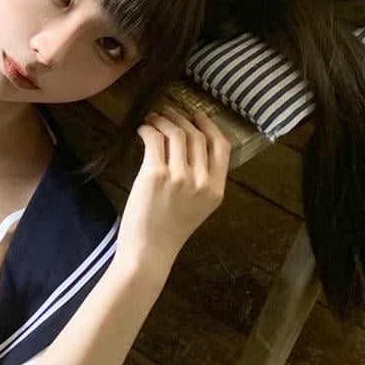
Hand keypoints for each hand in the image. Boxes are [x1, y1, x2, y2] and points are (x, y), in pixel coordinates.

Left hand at [115, 106, 229, 274]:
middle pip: (197, 136)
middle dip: (181, 118)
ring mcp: (179, 177)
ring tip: (152, 118)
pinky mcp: (155, 175)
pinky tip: (142, 130)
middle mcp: (201, 182)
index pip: (222, 147)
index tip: (197, 114)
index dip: (209, 125)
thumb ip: (200, 182)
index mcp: (216, 190)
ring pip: (176, 133)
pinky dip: (147, 130)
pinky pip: (154, 140)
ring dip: (163, 120)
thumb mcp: (197, 208)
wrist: (149, 252)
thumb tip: (187, 147)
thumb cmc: (168, 232)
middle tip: (167, 112)